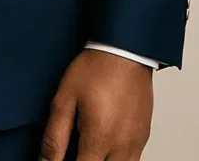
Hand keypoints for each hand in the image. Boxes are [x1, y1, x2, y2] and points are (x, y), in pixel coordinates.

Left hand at [38, 48, 152, 160]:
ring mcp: (136, 143)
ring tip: (87, 148)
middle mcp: (122, 147)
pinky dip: (115, 159)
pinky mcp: (143, 137)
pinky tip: (102, 145)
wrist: (126, 48)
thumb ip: (55, 136)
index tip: (58, 160)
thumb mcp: (65, 98)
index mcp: (99, 139)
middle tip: (74, 150)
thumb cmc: (96, 68)